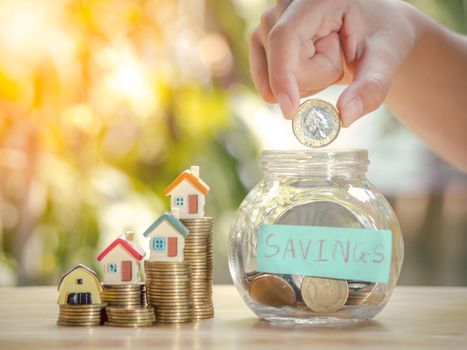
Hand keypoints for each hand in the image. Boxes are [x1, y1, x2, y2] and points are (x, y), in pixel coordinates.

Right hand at [249, 0, 416, 125]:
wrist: (371, 30)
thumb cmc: (380, 37)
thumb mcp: (385, 60)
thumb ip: (370, 87)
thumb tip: (345, 117)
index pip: (285, 36)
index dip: (282, 73)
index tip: (289, 109)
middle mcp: (285, 5)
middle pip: (280, 62)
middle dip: (312, 78)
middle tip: (342, 57)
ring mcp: (269, 23)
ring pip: (271, 78)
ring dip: (304, 82)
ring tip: (328, 57)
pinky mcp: (260, 40)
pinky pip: (266, 83)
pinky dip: (292, 85)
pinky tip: (311, 64)